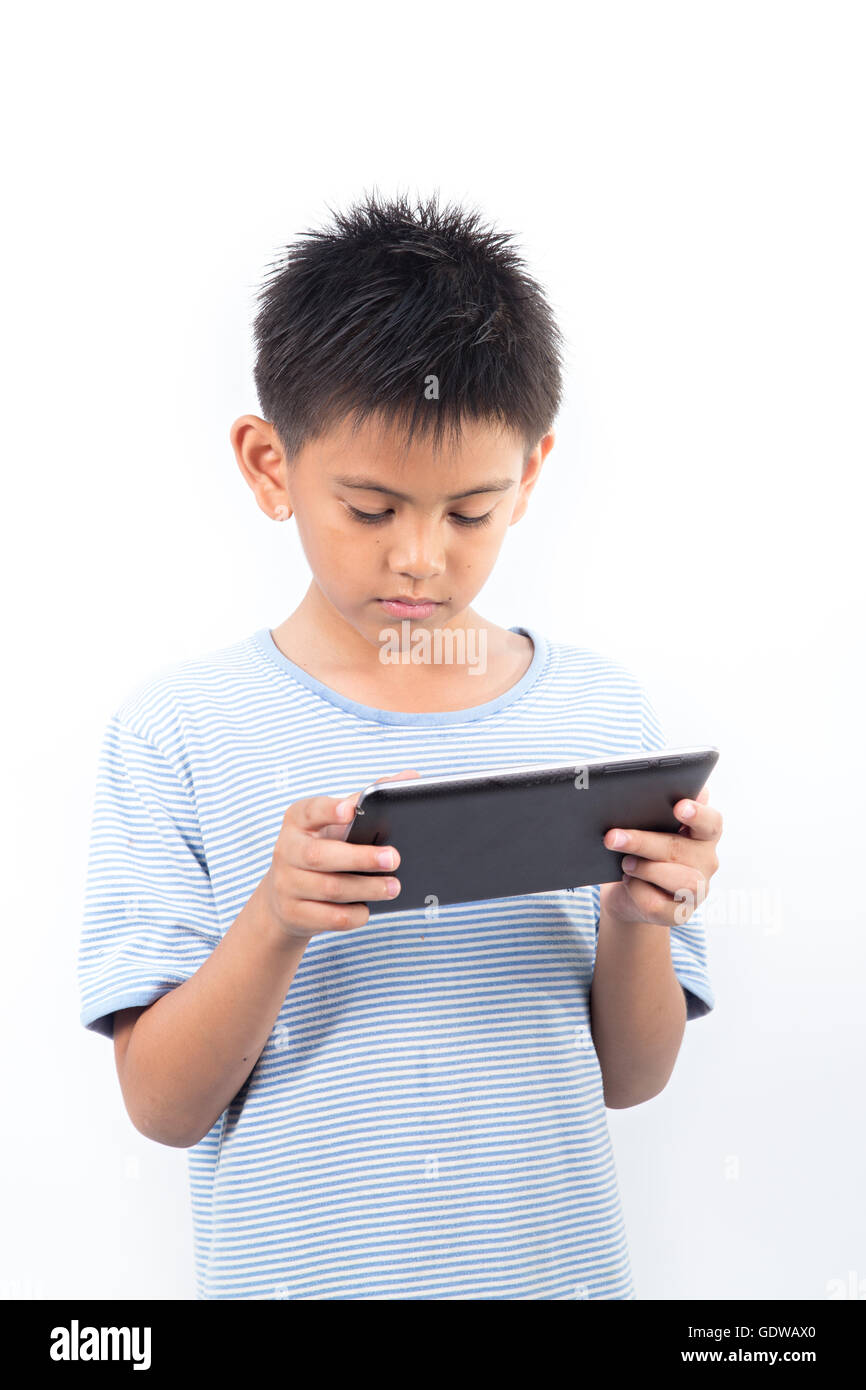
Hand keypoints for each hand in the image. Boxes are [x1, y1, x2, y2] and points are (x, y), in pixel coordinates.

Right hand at [263, 769, 419, 940]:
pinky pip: (330, 918)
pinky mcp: (294, 914)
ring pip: (330, 889)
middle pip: (321, 856)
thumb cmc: (324, 847)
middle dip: (360, 858)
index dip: (329, 811)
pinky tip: (369, 908)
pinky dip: (355, 914)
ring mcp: (286, 885)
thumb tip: (412, 776)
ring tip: (394, 886)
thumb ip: (369, 800)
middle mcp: (286, 850)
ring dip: (367, 889)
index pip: (310, 811)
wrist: (286, 895)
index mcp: (298, 820)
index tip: (351, 810)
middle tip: (394, 858)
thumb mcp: (339, 824)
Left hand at [599, 785, 721, 927]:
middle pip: (681, 849)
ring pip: (682, 881)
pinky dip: (638, 892)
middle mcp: (706, 862)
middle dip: (644, 842)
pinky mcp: (680, 914)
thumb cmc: (643, 850)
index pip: (711, 821)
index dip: (697, 813)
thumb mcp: (649, 827)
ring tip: (626, 863)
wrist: (628, 891)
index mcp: (704, 835)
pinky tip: (628, 883)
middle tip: (613, 837)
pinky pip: (658, 904)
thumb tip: (655, 788)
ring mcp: (697, 891)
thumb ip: (657, 808)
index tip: (679, 807)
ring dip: (647, 869)